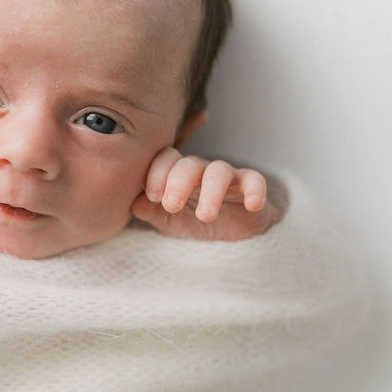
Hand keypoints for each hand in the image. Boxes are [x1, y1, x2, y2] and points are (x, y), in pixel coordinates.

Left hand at [131, 147, 280, 241]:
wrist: (230, 232)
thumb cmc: (193, 220)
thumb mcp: (169, 221)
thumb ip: (151, 212)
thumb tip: (135, 203)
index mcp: (177, 173)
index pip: (165, 160)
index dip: (157, 173)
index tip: (153, 195)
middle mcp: (201, 170)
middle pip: (189, 164)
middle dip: (179, 181)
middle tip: (172, 204)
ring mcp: (227, 176)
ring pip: (220, 171)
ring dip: (212, 191)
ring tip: (206, 216)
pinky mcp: (250, 186)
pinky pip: (255, 180)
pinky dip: (255, 190)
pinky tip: (252, 204)